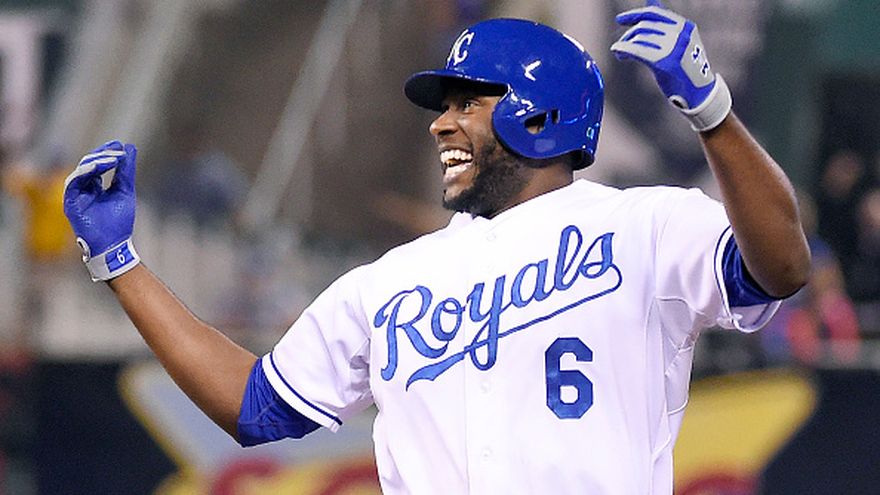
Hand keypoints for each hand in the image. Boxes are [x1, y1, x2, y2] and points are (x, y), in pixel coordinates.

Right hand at [63, 140, 140, 280]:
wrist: (114, 245)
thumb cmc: (119, 222)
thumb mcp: (125, 191)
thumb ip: (126, 171)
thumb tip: (130, 148)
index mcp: (94, 187)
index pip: (97, 164)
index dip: (106, 152)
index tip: (119, 144)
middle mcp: (83, 189)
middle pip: (88, 164)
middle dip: (103, 154)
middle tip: (117, 150)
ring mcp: (76, 196)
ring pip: (81, 171)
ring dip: (97, 161)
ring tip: (113, 158)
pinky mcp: (70, 203)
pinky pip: (73, 182)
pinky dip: (85, 172)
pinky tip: (99, 166)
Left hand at [610, 0, 730, 130]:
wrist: (699, 93)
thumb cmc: (686, 68)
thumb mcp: (680, 41)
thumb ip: (665, 23)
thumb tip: (651, 0)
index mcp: (685, 27)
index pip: (654, 13)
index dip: (634, 15)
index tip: (620, 20)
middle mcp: (681, 35)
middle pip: (644, 26)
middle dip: (629, 34)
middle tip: (621, 45)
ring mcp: (674, 49)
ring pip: (639, 38)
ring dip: (625, 44)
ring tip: (620, 52)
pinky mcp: (665, 64)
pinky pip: (638, 51)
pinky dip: (624, 49)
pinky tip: (618, 52)